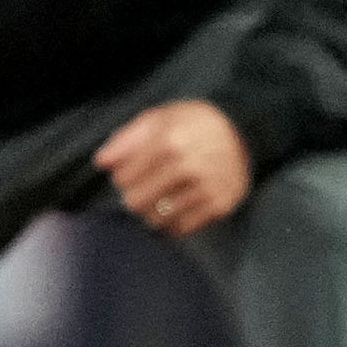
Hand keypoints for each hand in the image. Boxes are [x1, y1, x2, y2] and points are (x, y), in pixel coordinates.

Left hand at [94, 98, 250, 236]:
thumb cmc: (194, 124)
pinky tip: (178, 206)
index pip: (123, 178)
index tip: (132, 172)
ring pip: (156, 219)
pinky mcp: (219, 206)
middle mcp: (187, 166)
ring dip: (153, 211)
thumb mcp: (160, 117)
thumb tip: (101, 162)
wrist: (245, 132)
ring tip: (161, 197)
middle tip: (145, 187)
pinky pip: (181, 228)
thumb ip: (127, 139)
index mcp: (168, 141)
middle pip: (136, 203)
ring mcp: (205, 188)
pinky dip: (174, 221)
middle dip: (135, 196)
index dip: (123, 176)